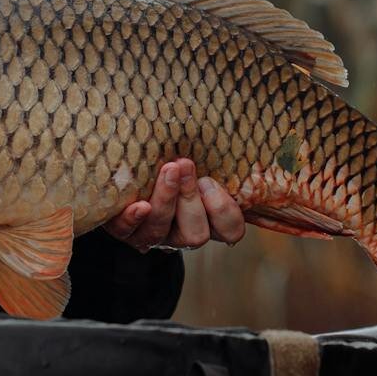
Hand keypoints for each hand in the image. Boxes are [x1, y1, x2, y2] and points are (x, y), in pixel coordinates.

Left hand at [102, 158, 245, 251]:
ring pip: (161, 231)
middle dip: (190, 198)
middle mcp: (182, 234)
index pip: (231, 231)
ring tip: (168, 169)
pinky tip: (139, 205)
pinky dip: (133, 219)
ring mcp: (152, 236)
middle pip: (196, 235)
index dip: (224, 211)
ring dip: (166, 199)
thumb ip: (219, 159)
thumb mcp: (203, 161)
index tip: (208, 180)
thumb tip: (252, 140)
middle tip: (184, 165)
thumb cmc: (177, 163)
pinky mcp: (125, 231)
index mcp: (208, 221)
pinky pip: (127, 231)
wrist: (129, 170)